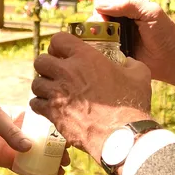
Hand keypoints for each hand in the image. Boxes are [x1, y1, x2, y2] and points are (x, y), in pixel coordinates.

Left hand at [0, 102, 68, 174]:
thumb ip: (11, 132)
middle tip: (66, 161)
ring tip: (60, 172)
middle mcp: (22, 133)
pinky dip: (35, 174)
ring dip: (49, 165)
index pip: (45, 125)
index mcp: (23, 117)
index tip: (69, 141)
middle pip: (44, 144)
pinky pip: (24, 169)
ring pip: (37, 158)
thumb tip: (28, 148)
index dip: (58, 133)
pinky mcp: (6, 160)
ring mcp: (15, 148)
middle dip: (57, 152)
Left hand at [30, 33, 153, 159]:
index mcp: (85, 57)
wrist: (122, 134)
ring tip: (52, 91)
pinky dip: (40, 105)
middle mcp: (67, 72)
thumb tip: (127, 62)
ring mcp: (58, 93)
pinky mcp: (53, 114)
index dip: (58, 45)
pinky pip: (35, 104)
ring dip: (43, 86)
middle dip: (46, 66)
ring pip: (36, 83)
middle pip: (41, 60)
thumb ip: (130, 64)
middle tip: (55, 73)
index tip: (62, 52)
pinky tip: (50, 108)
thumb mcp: (139, 75)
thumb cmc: (131, 104)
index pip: (59, 39)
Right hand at [93, 0, 174, 95]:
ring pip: (96, 34)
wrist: (174, 60)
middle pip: (97, 18)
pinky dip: (98, 49)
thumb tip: (98, 4)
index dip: (100, 5)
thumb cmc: (166, 33)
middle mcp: (120, 22)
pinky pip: (100, 50)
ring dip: (95, 36)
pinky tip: (100, 50)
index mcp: (128, 8)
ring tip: (104, 39)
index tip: (99, 10)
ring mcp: (116, 39)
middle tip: (103, 28)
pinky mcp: (115, 54)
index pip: (106, 2)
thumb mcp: (149, 12)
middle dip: (96, 21)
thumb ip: (126, 4)